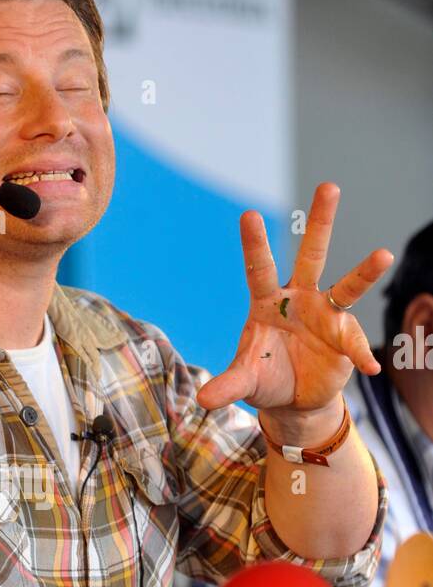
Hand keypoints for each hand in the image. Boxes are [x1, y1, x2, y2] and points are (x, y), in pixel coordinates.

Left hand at [196, 183, 392, 423]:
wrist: (293, 399)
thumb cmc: (265, 378)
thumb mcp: (245, 382)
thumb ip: (228, 385)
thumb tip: (203, 400)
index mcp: (268, 302)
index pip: (259, 269)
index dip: (255, 244)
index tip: (249, 215)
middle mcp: (300, 299)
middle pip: (312, 255)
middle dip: (320, 222)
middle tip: (329, 186)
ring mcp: (326, 315)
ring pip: (347, 287)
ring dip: (365, 272)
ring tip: (383, 255)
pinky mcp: (345, 337)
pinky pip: (355, 344)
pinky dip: (361, 355)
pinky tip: (368, 367)